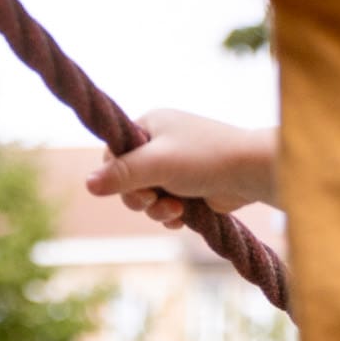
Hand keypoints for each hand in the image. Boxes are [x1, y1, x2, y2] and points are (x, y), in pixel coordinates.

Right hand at [86, 110, 277, 219]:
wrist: (252, 173)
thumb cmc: (206, 158)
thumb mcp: (158, 164)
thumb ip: (122, 174)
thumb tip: (87, 185)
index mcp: (150, 124)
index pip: (114, 152)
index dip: (115, 175)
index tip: (130, 186)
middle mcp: (159, 143)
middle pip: (126, 179)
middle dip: (138, 197)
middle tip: (152, 201)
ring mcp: (174, 166)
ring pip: (145, 197)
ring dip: (156, 210)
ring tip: (175, 210)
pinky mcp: (187, 187)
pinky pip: (163, 206)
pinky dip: (169, 215)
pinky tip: (182, 216)